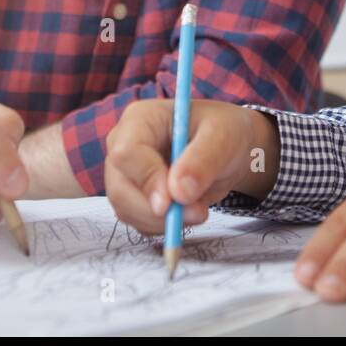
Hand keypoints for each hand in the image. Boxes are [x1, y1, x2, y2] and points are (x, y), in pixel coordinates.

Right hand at [105, 98, 279, 234]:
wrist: (226, 147)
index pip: (126, 153)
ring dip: (163, 221)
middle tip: (197, 213)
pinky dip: (163, 226)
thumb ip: (203, 160)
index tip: (172, 202)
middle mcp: (123, 145)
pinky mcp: (132, 196)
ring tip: (199, 208)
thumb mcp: (223, 137)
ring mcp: (125, 173)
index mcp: (140, 119)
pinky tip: (187, 210)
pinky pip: (138, 221)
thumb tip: (180, 192)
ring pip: (127, 210)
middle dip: (157, 211)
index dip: (147, 180)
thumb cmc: (223, 131)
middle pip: (120, 188)